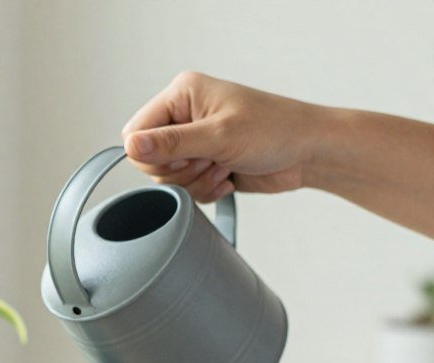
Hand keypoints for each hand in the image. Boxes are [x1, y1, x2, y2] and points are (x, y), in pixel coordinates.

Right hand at [122, 71, 324, 201]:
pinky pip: (185, 189)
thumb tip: (131, 146)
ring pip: (167, 178)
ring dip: (194, 182)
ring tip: (223, 167)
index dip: (151, 154)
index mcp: (182, 95)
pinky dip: (204, 190)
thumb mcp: (220, 136)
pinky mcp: (203, 163)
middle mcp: (184, 116)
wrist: (308, 153)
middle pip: (149, 160)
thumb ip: (171, 143)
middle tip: (209, 160)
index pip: (135, 132)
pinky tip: (226, 177)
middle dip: (179, 170)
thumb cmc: (276, 130)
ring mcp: (194, 141)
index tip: (184, 156)